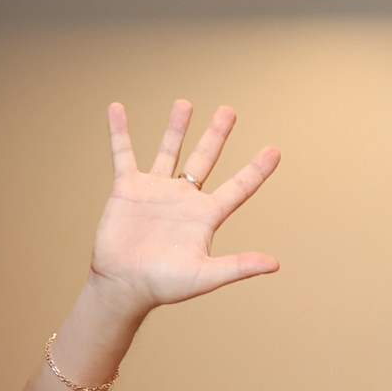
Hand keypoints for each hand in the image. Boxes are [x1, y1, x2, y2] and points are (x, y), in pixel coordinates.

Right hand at [87, 100, 281, 317]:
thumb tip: (274, 264)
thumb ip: (239, 267)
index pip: (238, 188)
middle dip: (217, 135)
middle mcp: (183, 198)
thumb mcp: (206, 276)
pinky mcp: (127, 189)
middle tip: (229, 111)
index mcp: (205, 216)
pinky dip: (120, 131)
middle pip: (204, 159)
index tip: (274, 150)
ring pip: (169, 151)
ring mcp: (156, 191)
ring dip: (177, 128)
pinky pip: (123, 154)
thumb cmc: (164, 286)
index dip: (256, 170)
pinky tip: (117, 108)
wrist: (124, 286)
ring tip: (185, 104)